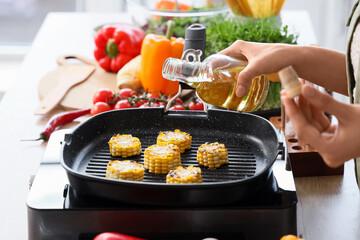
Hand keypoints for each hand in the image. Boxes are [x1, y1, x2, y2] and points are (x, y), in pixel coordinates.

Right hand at [219, 40, 347, 96]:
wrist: (294, 59)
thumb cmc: (277, 56)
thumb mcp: (256, 66)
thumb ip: (245, 78)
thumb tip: (238, 93)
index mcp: (238, 47)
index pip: (218, 57)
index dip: (211, 67)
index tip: (206, 78)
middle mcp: (242, 52)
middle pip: (225, 65)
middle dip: (220, 76)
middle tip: (214, 88)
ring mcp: (248, 61)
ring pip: (234, 72)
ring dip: (230, 81)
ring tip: (223, 92)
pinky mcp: (255, 68)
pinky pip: (243, 76)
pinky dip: (239, 83)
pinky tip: (237, 91)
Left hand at [281, 84, 359, 167]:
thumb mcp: (349, 113)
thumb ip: (325, 102)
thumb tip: (304, 89)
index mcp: (330, 150)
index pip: (304, 129)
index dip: (293, 111)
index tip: (285, 97)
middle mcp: (328, 152)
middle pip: (306, 127)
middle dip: (299, 107)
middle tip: (290, 89)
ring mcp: (331, 146)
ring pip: (313, 124)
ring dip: (307, 107)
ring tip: (301, 89)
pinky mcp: (335, 140)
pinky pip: (321, 124)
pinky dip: (316, 111)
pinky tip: (311, 97)